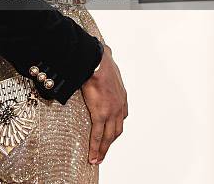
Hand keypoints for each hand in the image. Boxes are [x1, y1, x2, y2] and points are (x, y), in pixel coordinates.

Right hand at [81, 44, 127, 165]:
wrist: (95, 60)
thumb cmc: (98, 59)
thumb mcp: (107, 66)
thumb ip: (104, 68)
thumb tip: (101, 55)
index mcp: (121, 95)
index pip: (121, 117)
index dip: (116, 127)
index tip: (110, 135)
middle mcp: (120, 105)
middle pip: (117, 130)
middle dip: (110, 143)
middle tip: (103, 152)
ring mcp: (112, 111)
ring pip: (109, 136)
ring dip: (103, 149)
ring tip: (97, 158)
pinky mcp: (101, 113)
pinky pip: (98, 135)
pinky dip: (96, 147)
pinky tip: (93, 155)